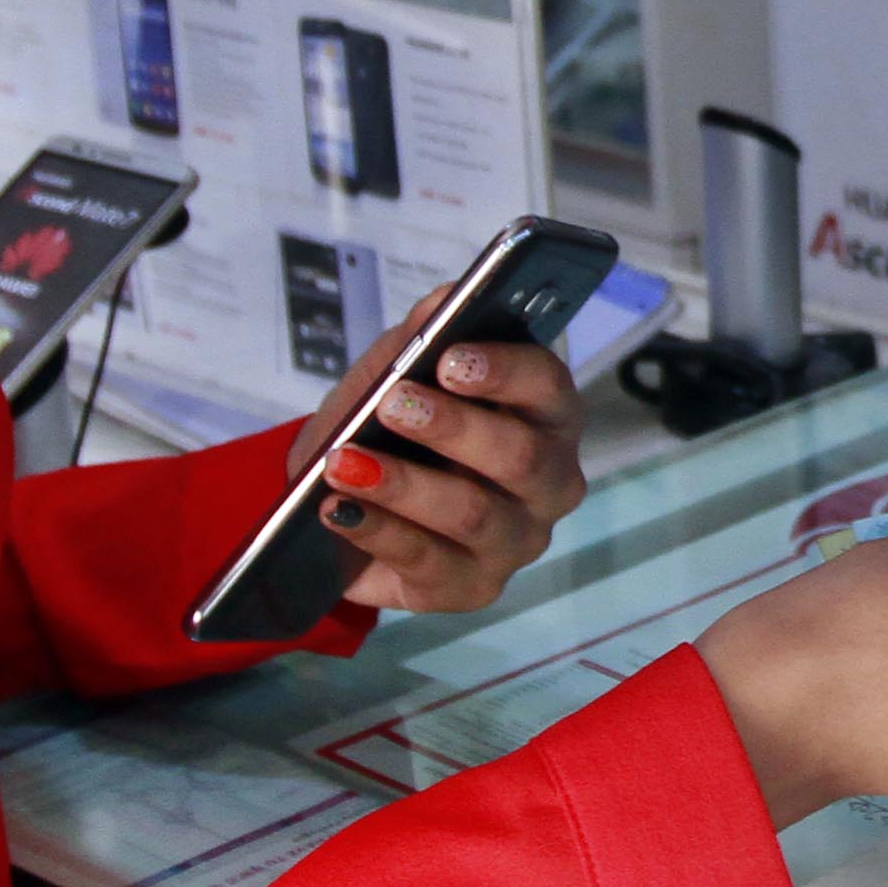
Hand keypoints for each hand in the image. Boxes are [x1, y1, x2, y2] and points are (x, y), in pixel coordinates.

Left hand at [281, 288, 583, 614]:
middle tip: (392, 404)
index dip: (504, 371)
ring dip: (405, 485)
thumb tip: (447, 298)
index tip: (449, 357)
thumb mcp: (395, 371)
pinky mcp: (473, 588)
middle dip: (452, 428)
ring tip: (345, 462)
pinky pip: (430, 564)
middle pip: (521, 456)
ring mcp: (516, 541)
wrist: (343, 497)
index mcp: (545, 415)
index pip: (547, 386)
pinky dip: (378, 532)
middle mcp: (549, 482)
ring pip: (475, 515)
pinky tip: (338, 510)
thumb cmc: (388, 427)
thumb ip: (424, 332)